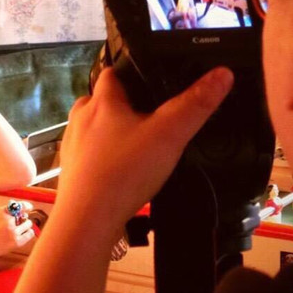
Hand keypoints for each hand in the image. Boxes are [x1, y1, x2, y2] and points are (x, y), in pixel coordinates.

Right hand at [0, 201, 35, 257]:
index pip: (19, 205)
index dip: (26, 206)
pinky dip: (28, 233)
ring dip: (25, 226)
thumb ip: (7, 210)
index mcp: (2, 212)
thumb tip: (22, 208)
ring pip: (28, 224)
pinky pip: (30, 233)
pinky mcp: (16, 242)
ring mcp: (13, 232)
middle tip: (18, 222)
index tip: (29, 207)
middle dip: (23, 218)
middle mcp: (8, 221)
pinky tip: (23, 234)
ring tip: (18, 229)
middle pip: (25, 215)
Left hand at [55, 67, 233, 226]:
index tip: (151, 80)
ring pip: (93, 128)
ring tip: (137, 145)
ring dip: (111, 132)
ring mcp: (72, 145)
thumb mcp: (169, 134)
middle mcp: (81, 118)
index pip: (112, 73)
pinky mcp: (70, 170)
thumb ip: (195, 104)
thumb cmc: (125, 171)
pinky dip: (103, 158)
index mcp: (102, 101)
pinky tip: (121, 172)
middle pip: (102, 100)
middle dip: (123, 105)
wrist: (87, 219)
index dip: (131, 72)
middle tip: (150, 117)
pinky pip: (89, 155)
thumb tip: (222, 74)